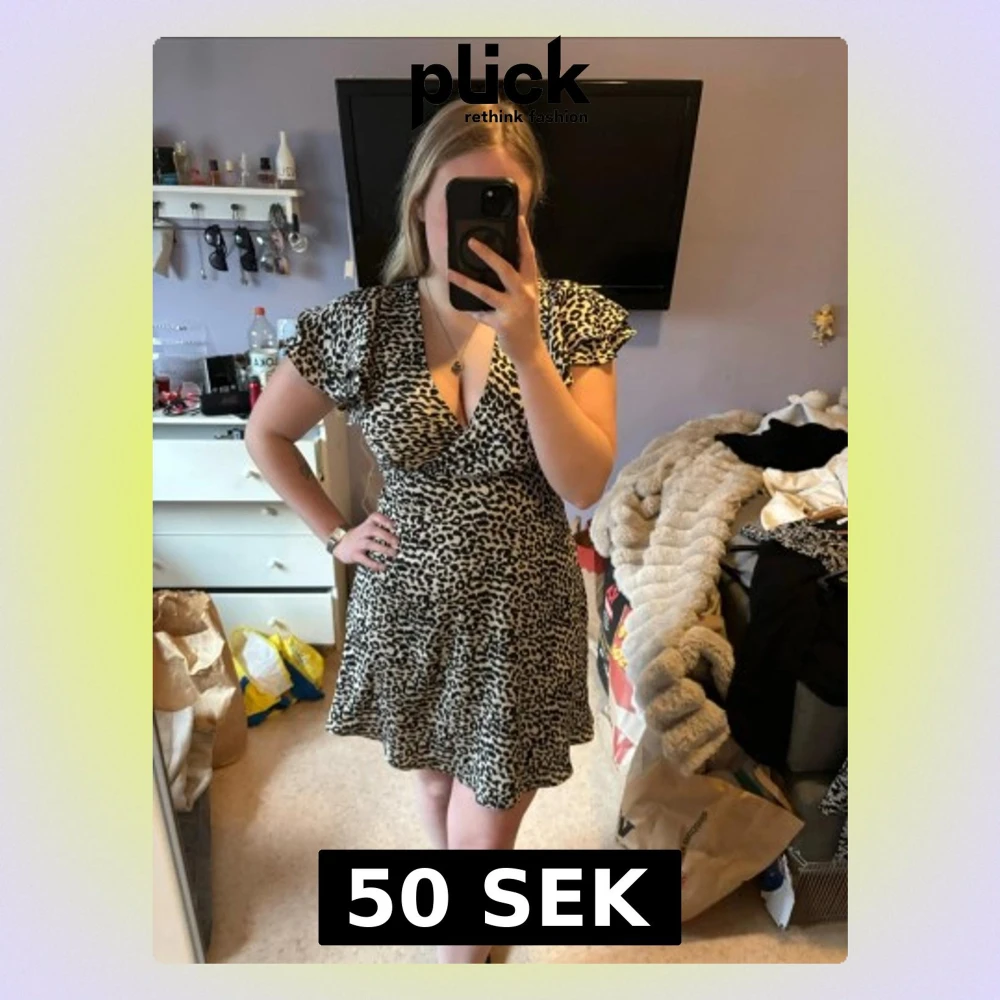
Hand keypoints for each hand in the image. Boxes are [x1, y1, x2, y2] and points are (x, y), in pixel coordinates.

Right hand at [332, 512, 399, 570]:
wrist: (339, 544)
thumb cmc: (359, 536)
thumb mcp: (366, 528)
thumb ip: (380, 529)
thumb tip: (398, 536)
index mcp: (367, 524)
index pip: (375, 516)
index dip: (384, 520)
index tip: (394, 526)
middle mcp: (362, 532)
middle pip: (373, 530)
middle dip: (386, 536)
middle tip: (397, 543)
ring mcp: (358, 543)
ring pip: (370, 544)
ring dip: (383, 549)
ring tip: (394, 553)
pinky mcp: (355, 554)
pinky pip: (365, 560)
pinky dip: (374, 564)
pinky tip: (383, 567)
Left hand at [447, 214, 543, 366]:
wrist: (530, 350)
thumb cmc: (525, 321)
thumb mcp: (525, 298)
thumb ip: (515, 283)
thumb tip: (493, 264)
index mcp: (530, 285)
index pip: (528, 256)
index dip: (524, 237)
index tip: (518, 219)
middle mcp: (524, 295)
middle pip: (505, 269)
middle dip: (488, 254)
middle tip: (471, 242)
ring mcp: (513, 310)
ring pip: (487, 292)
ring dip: (467, 282)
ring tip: (451, 273)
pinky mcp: (503, 325)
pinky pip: (481, 314)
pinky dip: (471, 310)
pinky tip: (463, 307)